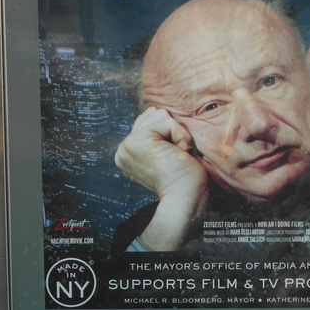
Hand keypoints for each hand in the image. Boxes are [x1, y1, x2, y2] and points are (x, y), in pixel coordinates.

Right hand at [115, 108, 209, 249]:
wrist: (185, 199)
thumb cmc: (184, 179)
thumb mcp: (165, 153)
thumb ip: (156, 134)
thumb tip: (155, 110)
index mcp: (127, 153)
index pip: (149, 121)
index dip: (168, 134)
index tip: (170, 160)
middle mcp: (123, 149)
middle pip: (154, 114)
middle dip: (172, 132)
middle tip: (175, 159)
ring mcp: (128, 144)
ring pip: (160, 115)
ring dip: (178, 135)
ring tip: (176, 157)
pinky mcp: (139, 140)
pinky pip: (168, 121)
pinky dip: (181, 136)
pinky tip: (179, 155)